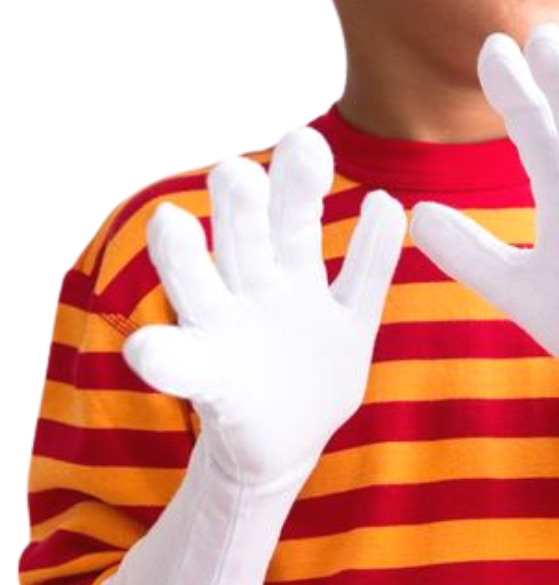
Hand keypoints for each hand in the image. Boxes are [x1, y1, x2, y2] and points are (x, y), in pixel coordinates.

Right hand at [123, 127, 405, 488]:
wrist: (287, 444)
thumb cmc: (313, 373)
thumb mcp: (353, 318)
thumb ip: (371, 266)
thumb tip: (388, 202)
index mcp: (289, 273)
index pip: (293, 218)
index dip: (300, 183)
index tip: (308, 140)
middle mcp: (253, 293)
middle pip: (244, 239)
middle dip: (243, 204)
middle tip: (239, 170)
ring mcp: (227, 335)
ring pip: (200, 286)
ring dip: (183, 257)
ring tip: (169, 220)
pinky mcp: (210, 385)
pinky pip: (181, 368)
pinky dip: (161, 357)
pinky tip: (146, 348)